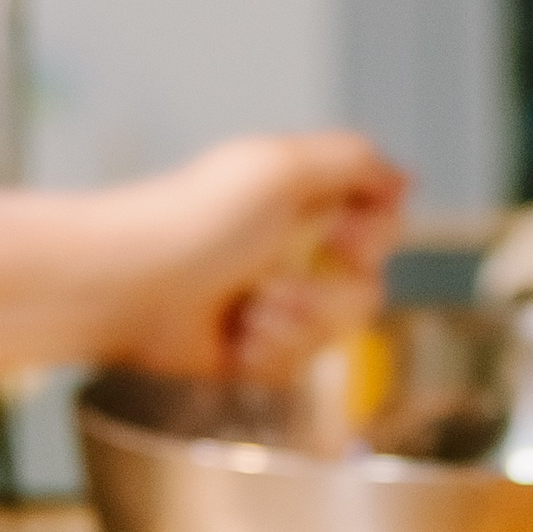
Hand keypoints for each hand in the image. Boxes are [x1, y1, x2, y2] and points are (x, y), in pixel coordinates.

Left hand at [94, 132, 405, 383]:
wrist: (128, 289)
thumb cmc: (193, 221)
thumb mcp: (279, 166)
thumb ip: (353, 161)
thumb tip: (404, 179)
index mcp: (307, 201)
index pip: (383, 224)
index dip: (374, 239)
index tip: (343, 240)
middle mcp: (297, 251)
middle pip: (368, 288)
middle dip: (327, 296)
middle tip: (275, 282)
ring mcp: (278, 305)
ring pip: (336, 335)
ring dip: (295, 326)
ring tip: (247, 312)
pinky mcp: (256, 352)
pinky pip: (298, 368)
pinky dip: (267, 355)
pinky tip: (233, 338)